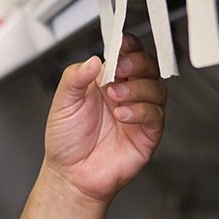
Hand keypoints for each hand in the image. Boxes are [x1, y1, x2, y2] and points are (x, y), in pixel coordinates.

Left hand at [43, 33, 165, 202]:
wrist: (70, 175)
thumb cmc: (67, 142)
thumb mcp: (62, 103)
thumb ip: (74, 78)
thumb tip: (93, 60)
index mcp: (106, 83)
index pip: (126, 56)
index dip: (128, 46)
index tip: (122, 43)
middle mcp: (126, 96)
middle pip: (148, 67)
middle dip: (137, 63)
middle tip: (120, 70)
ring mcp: (138, 114)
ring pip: (156, 88)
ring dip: (137, 88)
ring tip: (115, 97)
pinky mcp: (147, 134)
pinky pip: (155, 115)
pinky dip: (141, 111)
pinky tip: (122, 115)